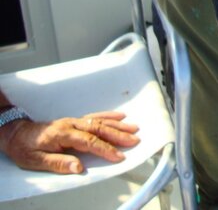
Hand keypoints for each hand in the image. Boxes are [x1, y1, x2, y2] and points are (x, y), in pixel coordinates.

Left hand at [0, 111, 139, 173]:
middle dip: (118, 135)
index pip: (89, 142)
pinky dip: (109, 115)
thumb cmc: (25, 148)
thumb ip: (59, 164)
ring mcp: (74, 121)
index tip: (119, 156)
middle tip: (134, 140)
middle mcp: (71, 125)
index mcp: (63, 134)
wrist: (16, 133)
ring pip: (100, 121)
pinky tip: (120, 116)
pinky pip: (95, 116)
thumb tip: (79, 168)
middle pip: (99, 128)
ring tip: (134, 128)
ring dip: (118, 125)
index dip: (105, 149)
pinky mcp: (75, 120)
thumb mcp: (36, 161)